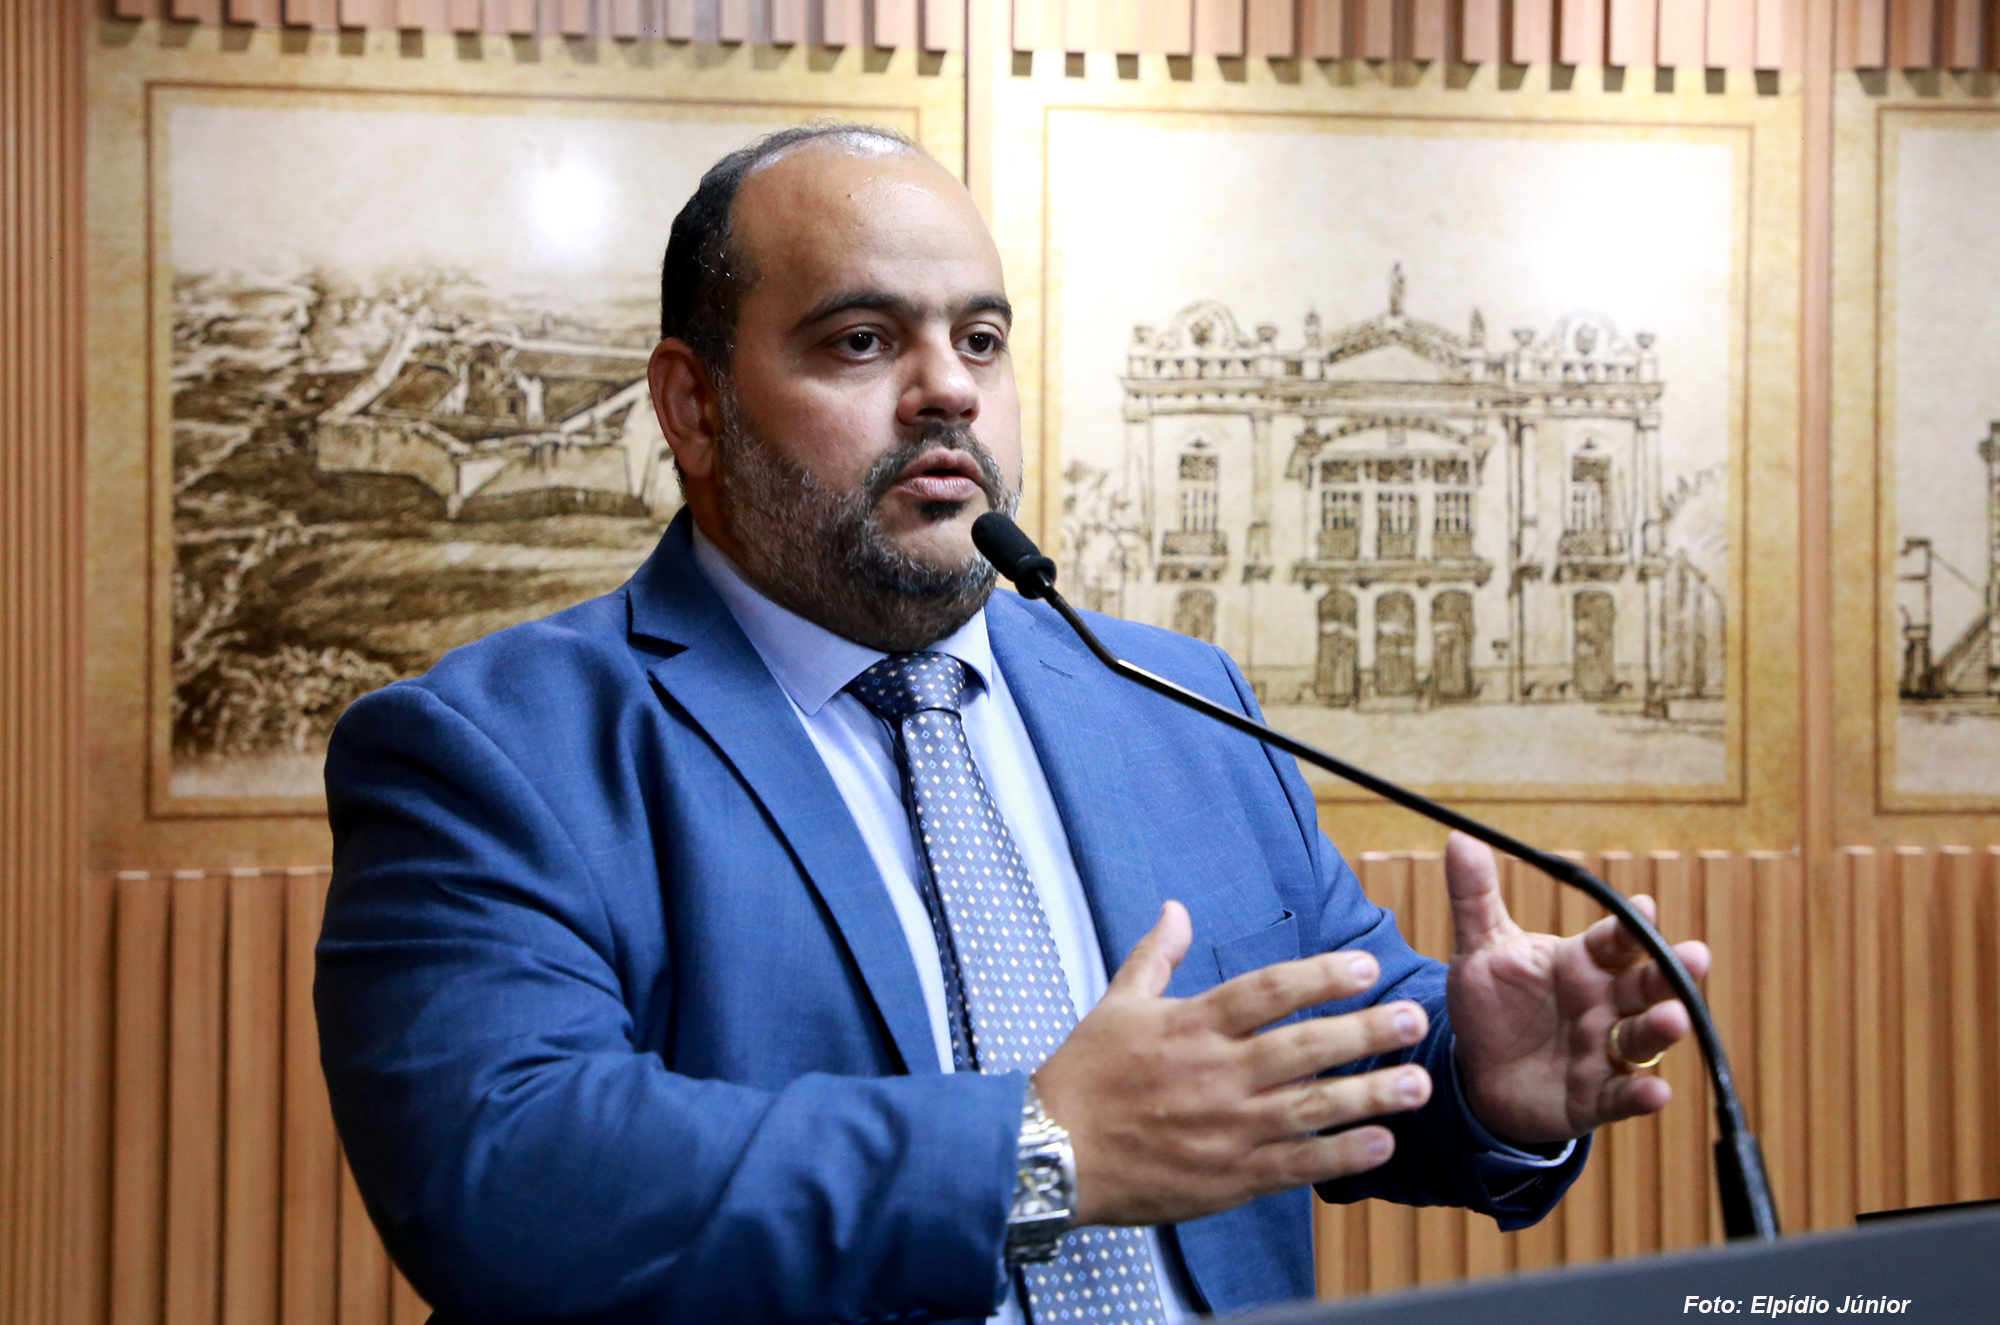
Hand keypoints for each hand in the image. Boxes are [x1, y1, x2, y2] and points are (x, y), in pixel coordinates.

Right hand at [1032, 901, 1433, 1226]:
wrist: (1051, 1153)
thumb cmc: (1084, 1077)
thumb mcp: (1116, 1004)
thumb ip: (1156, 956)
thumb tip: (1175, 909)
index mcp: (1191, 1026)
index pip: (1267, 991)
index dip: (1320, 976)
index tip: (1365, 966)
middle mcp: (1216, 1074)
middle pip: (1304, 1047)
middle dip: (1365, 1032)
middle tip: (1413, 1019)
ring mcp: (1226, 1128)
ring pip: (1311, 1107)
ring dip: (1370, 1094)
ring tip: (1417, 1084)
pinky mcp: (1229, 1176)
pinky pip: (1296, 1164)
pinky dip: (1340, 1155)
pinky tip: (1380, 1143)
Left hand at [1443, 832, 1712, 1146]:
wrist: (1478, 1072)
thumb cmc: (1494, 1005)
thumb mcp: (1482, 951)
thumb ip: (1475, 898)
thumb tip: (1460, 836)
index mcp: (1583, 963)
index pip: (1614, 941)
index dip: (1630, 926)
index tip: (1645, 905)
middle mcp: (1604, 1004)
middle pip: (1645, 985)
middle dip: (1671, 972)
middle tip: (1696, 955)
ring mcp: (1604, 1052)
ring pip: (1641, 1038)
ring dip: (1661, 1028)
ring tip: (1674, 1018)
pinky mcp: (1595, 1097)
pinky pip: (1622, 1097)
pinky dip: (1640, 1095)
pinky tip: (1656, 1093)